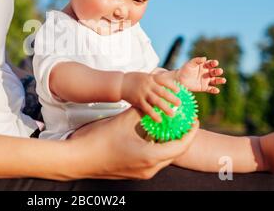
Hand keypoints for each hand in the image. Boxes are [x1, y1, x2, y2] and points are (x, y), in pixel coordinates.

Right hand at [69, 108, 199, 179]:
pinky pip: (152, 160)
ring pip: (163, 157)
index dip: (191, 132)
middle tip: (183, 122)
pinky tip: (151, 136)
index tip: (194, 119)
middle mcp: (149, 169)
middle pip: (174, 153)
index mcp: (150, 157)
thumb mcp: (123, 121)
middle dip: (182, 136)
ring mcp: (141, 173)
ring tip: (169, 127)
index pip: (181, 145)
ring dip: (169, 143)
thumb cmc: (100, 140)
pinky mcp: (133, 173)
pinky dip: (156, 148)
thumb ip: (140, 110)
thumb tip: (153, 100)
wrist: (79, 159)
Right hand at [121, 72, 181, 121]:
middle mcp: (148, 85)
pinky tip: (159, 119)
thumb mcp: (144, 76)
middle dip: (172, 98)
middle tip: (179, 104)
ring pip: (156, 101)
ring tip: (172, 114)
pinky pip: (147, 109)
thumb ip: (154, 81)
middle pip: (162, 92)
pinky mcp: (138, 101)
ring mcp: (143, 93)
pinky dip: (153, 114)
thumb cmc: (133, 80)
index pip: (163, 80)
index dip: (172, 85)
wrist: (119, 84)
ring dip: (165, 108)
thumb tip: (166, 86)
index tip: (179, 91)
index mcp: (150, 78)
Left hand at [176, 57, 225, 93]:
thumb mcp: (190, 64)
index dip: (213, 63)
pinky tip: (217, 90)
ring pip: (215, 80)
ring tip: (223, 80)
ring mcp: (206, 80)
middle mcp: (207, 73)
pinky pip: (210, 89)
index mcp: (204, 66)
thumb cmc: (184, 70)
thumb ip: (197, 60)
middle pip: (214, 72)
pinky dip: (214, 90)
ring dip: (219, 80)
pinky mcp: (204, 87)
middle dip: (218, 71)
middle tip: (220, 71)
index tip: (215, 63)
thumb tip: (205, 58)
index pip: (211, 64)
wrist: (179, 80)